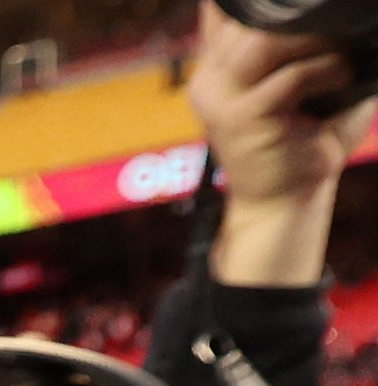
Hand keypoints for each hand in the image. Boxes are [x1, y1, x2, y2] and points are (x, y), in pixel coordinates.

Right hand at [193, 5, 373, 285]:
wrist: (283, 202)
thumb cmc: (300, 142)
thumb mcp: (289, 85)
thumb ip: (288, 48)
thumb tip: (319, 8)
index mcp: (216, 69)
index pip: (222, 14)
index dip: (252, 3)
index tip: (290, 4)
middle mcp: (209, 80)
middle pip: (244, 20)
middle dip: (295, 18)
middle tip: (333, 30)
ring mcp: (219, 99)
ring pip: (262, 42)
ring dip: (310, 40)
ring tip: (337, 55)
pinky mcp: (241, 119)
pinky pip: (288, 79)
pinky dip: (324, 71)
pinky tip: (341, 78)